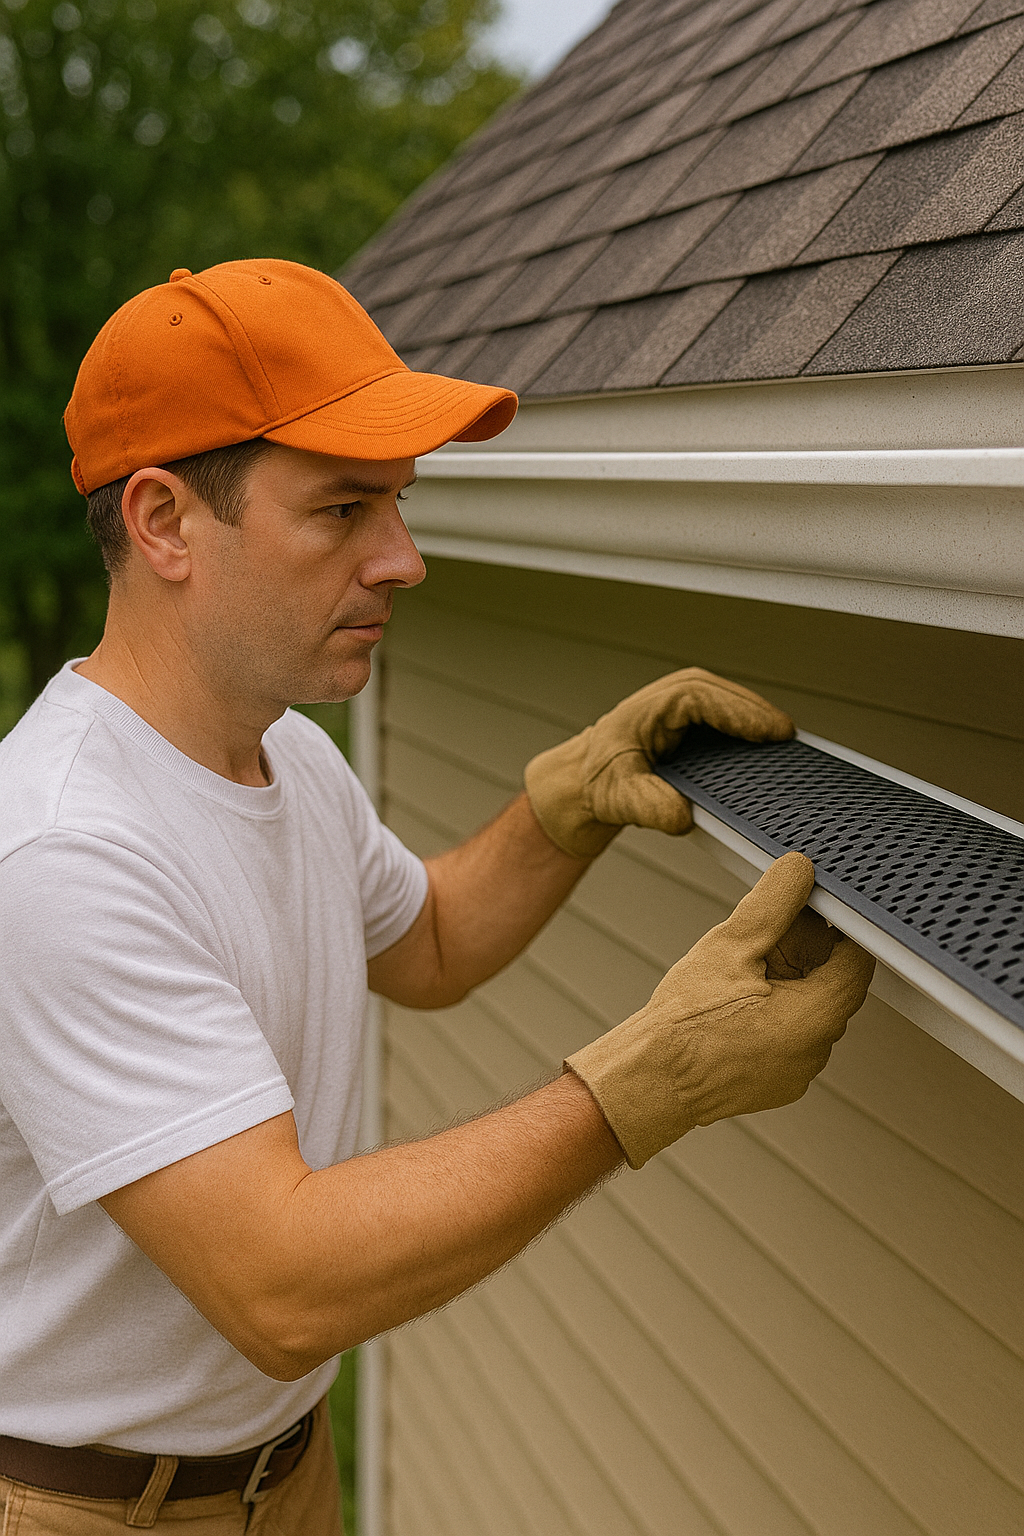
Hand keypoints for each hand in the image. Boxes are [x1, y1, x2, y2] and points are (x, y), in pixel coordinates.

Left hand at [523, 667, 792, 858]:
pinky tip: (767, 752)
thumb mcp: (619, 798)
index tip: (773, 733)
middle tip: (790, 739)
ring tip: (788, 745)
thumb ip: (650, 807)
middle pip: (729, 696)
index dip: (744, 715)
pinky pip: (729, 718)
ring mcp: (686, 707)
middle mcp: (674, 698)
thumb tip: (683, 815)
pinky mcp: (695, 722)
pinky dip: (748, 730)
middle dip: (761, 715)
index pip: (708, 700)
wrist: (586, 782)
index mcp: (656, 705)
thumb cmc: (599, 782)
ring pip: (733, 704)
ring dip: (758, 721)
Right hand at [565, 852, 874, 1167]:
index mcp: (817, 1017)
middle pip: (831, 983)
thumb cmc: (685, 1023)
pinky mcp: (775, 1082)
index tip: (808, 910)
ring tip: (740, 973)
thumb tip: (799, 871)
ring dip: (784, 983)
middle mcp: (817, 1051)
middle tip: (760, 940)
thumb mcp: (731, 945)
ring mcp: (797, 1072)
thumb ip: (774, 903)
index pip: (858, 960)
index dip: (837, 927)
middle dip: (802, 954)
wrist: (648, 1081)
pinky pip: (787, 1035)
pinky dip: (770, 1013)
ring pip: (806, 1009)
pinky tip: (733, 1003)